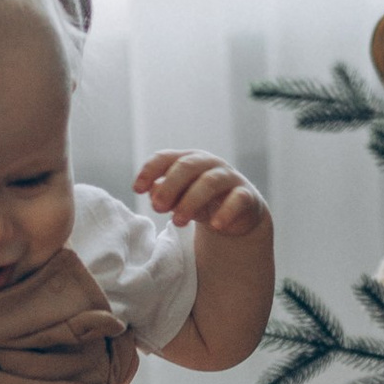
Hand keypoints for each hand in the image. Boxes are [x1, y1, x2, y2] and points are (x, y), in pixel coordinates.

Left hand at [136, 149, 269, 241]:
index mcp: (187, 160)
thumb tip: (153, 190)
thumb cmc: (200, 202)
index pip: (165, 157)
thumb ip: (165, 193)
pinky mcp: (246, 196)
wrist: (236, 215)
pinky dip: (226, 212)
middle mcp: (208, 164)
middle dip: (169, 186)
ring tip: (178, 221)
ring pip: (210, 182)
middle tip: (157, 207)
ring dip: (191, 201)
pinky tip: (215, 226)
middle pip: (187, 166)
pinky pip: (237, 200)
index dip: (150, 171)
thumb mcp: (179, 199)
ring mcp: (229, 178)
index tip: (137, 190)